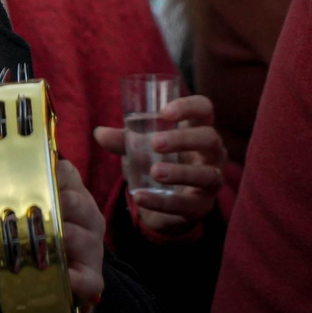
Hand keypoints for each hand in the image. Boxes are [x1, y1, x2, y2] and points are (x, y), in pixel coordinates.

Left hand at [0, 159, 106, 305]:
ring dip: (56, 240)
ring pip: (82, 237)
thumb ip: (4, 210)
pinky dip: (75, 279)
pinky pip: (88, 278)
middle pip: (74, 202)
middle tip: (28, 213)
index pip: (65, 173)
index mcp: (72, 194)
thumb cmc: (44, 233)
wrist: (67, 270)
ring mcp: (93, 245)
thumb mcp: (28, 215)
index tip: (27, 182)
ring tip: (37, 244)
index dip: (46, 175)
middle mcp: (88, 216)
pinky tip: (63, 278)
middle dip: (51, 205)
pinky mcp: (93, 275)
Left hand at [93, 95, 224, 235]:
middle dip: (183, 139)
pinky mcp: (202, 206)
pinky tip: (140, 198)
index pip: (204, 109)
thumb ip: (123, 140)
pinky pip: (188, 204)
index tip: (165, 112)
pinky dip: (163, 202)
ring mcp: (211, 180)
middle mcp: (212, 153)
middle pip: (209, 139)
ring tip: (154, 172)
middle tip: (155, 143)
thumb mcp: (140, 148)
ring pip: (207, 174)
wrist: (165, 202)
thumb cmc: (158, 161)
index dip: (189, 106)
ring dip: (180, 173)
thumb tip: (100, 133)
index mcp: (197, 129)